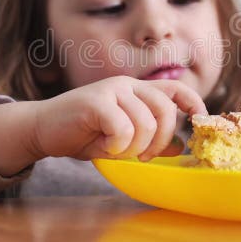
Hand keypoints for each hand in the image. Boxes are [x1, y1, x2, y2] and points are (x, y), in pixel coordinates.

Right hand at [32, 76, 206, 161]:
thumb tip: (180, 147)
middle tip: (144, 157)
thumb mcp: (122, 139)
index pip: (176, 88)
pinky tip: (105, 146)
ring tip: (117, 150)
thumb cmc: (82, 133)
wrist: (42, 129)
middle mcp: (127, 85)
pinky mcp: (95, 101)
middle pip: (165, 110)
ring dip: (135, 147)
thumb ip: (149, 139)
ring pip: (144, 123)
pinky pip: (122, 127)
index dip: (193, 103)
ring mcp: (111, 90)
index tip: (199, 122)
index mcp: (137, 91)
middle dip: (160, 140)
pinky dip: (118, 145)